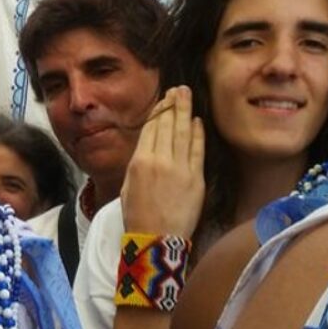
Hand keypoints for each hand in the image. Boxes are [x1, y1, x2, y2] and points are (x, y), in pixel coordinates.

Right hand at [120, 86, 204, 237]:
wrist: (156, 239)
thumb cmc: (137, 217)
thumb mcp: (128, 187)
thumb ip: (138, 165)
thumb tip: (148, 151)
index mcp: (139, 162)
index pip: (151, 129)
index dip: (158, 111)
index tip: (164, 100)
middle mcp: (159, 160)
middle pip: (168, 125)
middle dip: (173, 105)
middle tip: (179, 89)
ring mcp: (180, 168)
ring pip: (183, 132)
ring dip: (186, 112)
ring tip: (187, 96)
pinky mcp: (196, 178)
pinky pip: (197, 150)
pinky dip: (198, 133)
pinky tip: (198, 121)